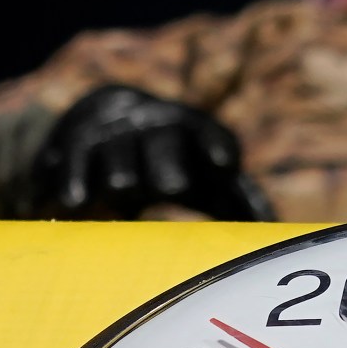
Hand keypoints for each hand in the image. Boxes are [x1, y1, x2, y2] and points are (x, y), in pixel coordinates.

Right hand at [36, 86, 274, 220]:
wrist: (103, 117)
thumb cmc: (171, 157)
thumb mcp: (205, 172)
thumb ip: (238, 199)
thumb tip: (274, 230)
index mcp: (190, 129)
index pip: (207, 132)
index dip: (215, 143)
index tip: (226, 162)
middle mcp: (150, 126)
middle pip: (161, 145)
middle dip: (167, 164)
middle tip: (173, 185)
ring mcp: (110, 134)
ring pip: (118, 160)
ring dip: (122, 177)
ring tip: (123, 191)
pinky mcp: (72, 144)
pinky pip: (73, 162)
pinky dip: (73, 182)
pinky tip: (75, 202)